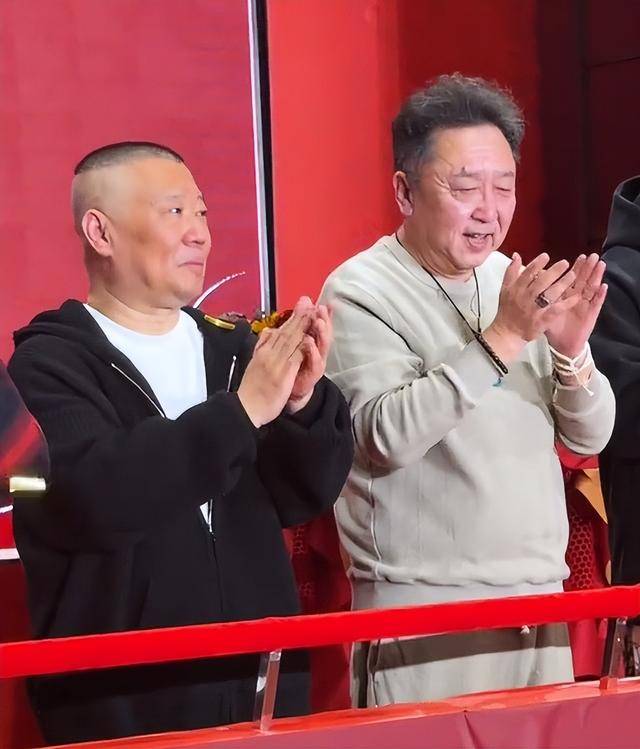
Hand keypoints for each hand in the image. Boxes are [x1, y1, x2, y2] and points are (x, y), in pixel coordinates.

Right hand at [237, 304, 310, 426]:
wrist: (245, 408)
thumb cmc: (251, 389)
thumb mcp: (254, 363)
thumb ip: (261, 346)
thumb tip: (267, 331)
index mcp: (263, 351)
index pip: (279, 331)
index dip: (291, 318)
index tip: (301, 306)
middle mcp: (269, 354)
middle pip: (286, 332)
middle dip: (298, 316)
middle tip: (308, 302)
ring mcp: (275, 364)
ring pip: (291, 341)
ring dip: (302, 326)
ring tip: (312, 313)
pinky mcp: (282, 375)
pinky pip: (294, 358)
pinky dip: (302, 347)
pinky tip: (310, 339)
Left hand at [286, 303, 332, 412]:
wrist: (292, 391)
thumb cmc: (294, 365)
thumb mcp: (295, 341)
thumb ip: (299, 323)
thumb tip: (304, 301)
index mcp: (312, 340)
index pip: (318, 323)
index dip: (320, 313)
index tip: (320, 300)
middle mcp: (318, 350)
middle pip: (323, 332)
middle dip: (323, 319)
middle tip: (321, 308)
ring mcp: (317, 362)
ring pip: (322, 345)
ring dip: (321, 333)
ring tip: (319, 322)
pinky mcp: (313, 374)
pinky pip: (314, 362)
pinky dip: (312, 352)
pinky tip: (309, 342)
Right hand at [483, 252, 577, 362]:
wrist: (507, 332)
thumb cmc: (507, 309)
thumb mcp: (505, 289)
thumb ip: (511, 271)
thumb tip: (517, 255)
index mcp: (516, 288)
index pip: (527, 273)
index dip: (537, 263)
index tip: (547, 256)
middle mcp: (525, 297)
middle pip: (541, 281)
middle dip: (554, 271)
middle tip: (565, 263)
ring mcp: (534, 309)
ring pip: (550, 294)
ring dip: (563, 283)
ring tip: (573, 275)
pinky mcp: (542, 319)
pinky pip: (557, 309)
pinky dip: (566, 303)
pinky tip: (576, 297)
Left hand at [544, 253, 607, 356]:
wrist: (563, 345)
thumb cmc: (555, 328)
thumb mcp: (545, 311)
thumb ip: (540, 297)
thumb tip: (533, 282)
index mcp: (566, 296)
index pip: (572, 279)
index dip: (576, 268)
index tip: (579, 256)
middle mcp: (577, 298)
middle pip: (583, 280)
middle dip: (588, 268)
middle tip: (592, 255)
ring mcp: (585, 306)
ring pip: (591, 288)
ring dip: (596, 276)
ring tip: (600, 264)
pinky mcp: (591, 315)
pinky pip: (596, 304)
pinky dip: (600, 295)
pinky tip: (603, 286)